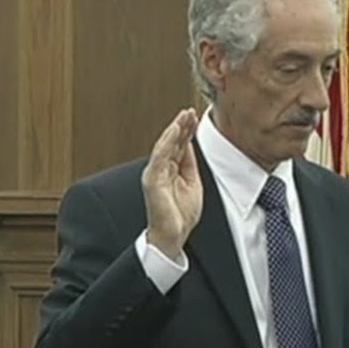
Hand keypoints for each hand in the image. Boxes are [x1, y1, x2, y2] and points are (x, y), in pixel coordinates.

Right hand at [143, 108, 201, 261]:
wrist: (172, 236)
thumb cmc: (181, 214)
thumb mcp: (192, 183)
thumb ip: (190, 164)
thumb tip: (191, 145)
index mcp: (170, 170)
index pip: (179, 146)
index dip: (187, 131)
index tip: (195, 116)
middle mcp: (161, 169)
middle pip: (172, 143)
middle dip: (181, 126)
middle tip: (190, 111)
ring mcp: (155, 174)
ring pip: (164, 146)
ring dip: (174, 130)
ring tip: (183, 116)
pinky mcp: (152, 180)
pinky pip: (160, 157)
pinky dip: (167, 143)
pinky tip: (175, 131)